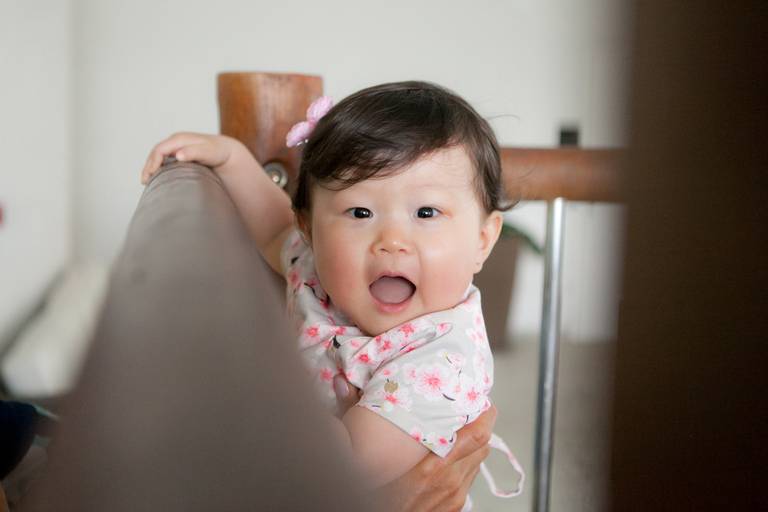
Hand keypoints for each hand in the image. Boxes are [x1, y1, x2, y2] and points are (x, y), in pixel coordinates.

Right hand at [140, 132, 243, 184]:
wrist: (225, 151)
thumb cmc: (217, 152)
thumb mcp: (208, 152)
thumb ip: (193, 152)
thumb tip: (178, 155)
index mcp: (179, 139)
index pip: (159, 150)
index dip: (152, 163)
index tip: (150, 176)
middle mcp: (175, 141)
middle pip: (155, 153)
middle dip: (148, 166)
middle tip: (145, 182)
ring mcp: (176, 147)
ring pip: (158, 156)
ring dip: (151, 167)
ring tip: (148, 182)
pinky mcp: (178, 153)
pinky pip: (164, 160)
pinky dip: (159, 168)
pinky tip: (158, 178)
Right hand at [332, 374, 494, 510]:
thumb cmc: (371, 493)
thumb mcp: (360, 460)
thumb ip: (353, 417)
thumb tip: (341, 383)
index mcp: (433, 467)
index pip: (476, 435)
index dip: (486, 415)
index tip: (482, 398)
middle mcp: (450, 482)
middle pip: (483, 445)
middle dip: (482, 425)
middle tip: (473, 407)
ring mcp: (455, 496)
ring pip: (478, 461)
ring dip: (475, 444)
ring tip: (463, 428)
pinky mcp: (454, 507)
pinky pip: (469, 478)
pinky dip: (466, 463)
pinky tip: (452, 456)